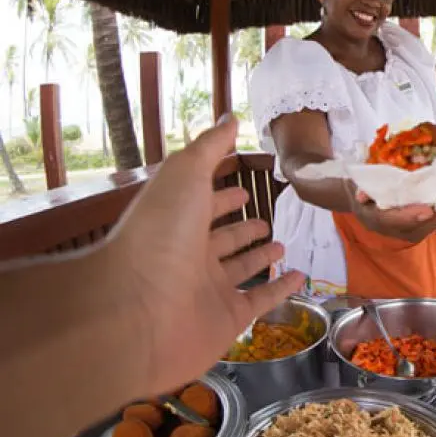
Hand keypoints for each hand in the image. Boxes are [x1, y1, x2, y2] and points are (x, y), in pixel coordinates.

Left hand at [107, 116, 304, 394]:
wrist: (137, 310)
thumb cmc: (159, 233)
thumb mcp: (184, 174)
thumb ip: (210, 147)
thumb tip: (230, 117)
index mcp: (177, 222)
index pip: (203, 205)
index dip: (222, 197)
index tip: (242, 189)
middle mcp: (190, 256)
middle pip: (222, 240)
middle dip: (242, 229)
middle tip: (264, 221)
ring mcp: (209, 290)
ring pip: (240, 270)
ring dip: (259, 257)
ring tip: (281, 244)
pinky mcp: (228, 320)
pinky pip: (260, 301)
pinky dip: (280, 290)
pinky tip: (298, 277)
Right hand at [351, 179, 435, 242]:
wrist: (369, 205)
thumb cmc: (365, 195)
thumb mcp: (359, 193)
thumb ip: (362, 193)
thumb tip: (361, 195)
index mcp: (381, 221)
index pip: (397, 221)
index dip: (412, 217)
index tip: (427, 210)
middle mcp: (400, 229)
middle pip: (424, 223)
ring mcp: (414, 227)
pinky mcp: (425, 221)